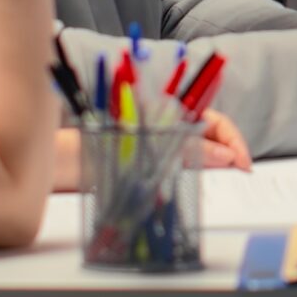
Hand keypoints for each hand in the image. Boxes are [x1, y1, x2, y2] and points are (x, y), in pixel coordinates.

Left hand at [50, 109, 250, 190]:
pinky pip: (180, 165)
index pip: (213, 121)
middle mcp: (164, 122)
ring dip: (212, 164)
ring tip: (224, 179)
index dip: (232, 140)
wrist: (52, 166)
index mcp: (165, 110)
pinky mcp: (148, 160)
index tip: (244, 162)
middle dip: (228, 152)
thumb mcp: (143, 147)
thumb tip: (224, 156)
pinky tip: (195, 186)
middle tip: (242, 173)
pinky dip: (192, 175)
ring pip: (196, 150)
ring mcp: (157, 141)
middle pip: (209, 134)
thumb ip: (185, 149)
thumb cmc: (88, 148)